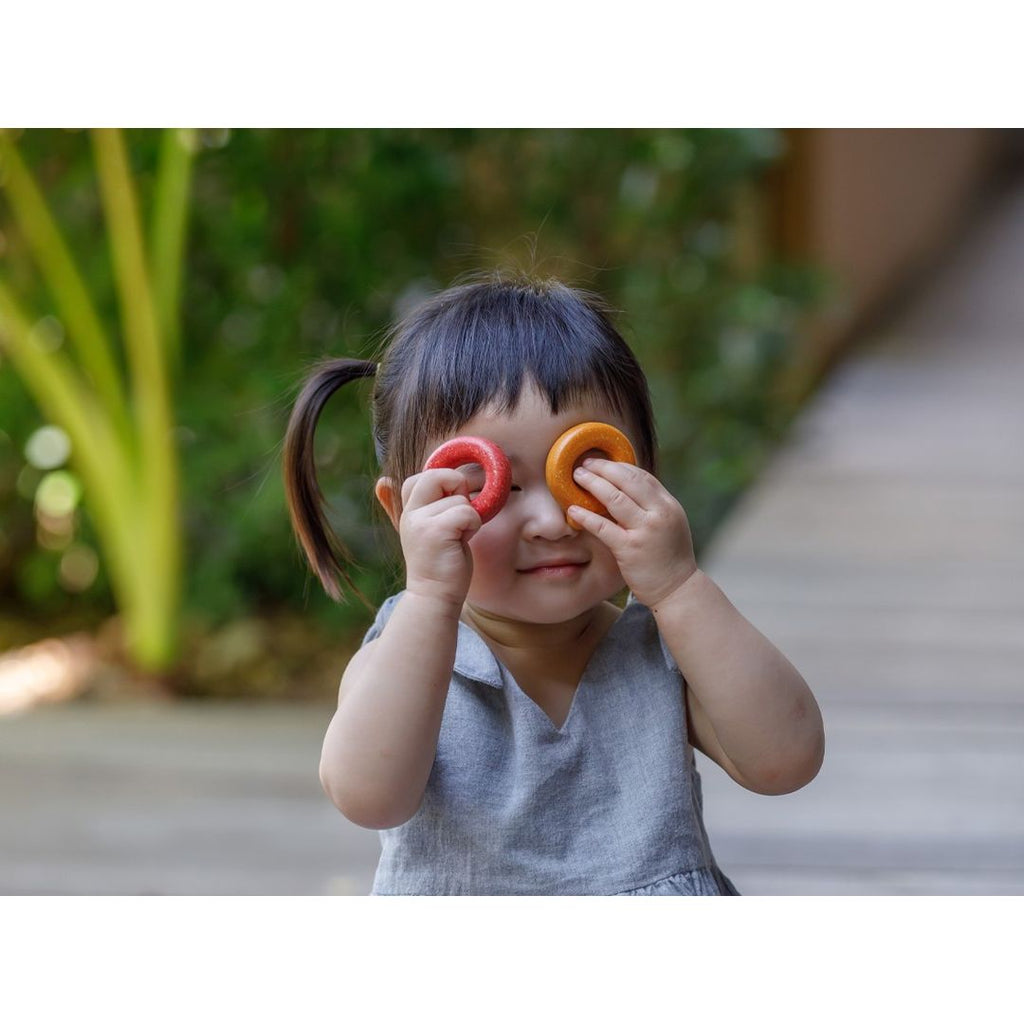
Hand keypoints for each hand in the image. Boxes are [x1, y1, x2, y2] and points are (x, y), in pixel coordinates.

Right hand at [398, 468, 481, 609]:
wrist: (434, 596)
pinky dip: (473, 525)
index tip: (448, 506)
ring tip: (457, 538)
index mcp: (408, 511)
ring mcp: (421, 522)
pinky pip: (467, 512)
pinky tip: (462, 541)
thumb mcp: (424, 530)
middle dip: (457, 487)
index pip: (422, 476)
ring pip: (460, 499)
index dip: (443, 483)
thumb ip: (416, 506)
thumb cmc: (439, 563)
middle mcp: (410, 514)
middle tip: (458, 515)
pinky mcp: (437, 531)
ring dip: (468, 517)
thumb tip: (383, 481)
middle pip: (436, 475)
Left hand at [569, 459, 697, 607]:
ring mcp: (645, 531)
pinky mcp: (630, 549)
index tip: (602, 462)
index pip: (642, 477)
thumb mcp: (669, 525)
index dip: (619, 467)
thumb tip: (626, 489)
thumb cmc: (669, 558)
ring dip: (593, 483)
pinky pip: (603, 526)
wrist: (678, 589)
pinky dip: (586, 515)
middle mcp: (659, 514)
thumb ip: (652, 507)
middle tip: (584, 464)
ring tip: (577, 477)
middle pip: (627, 481)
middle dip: (603, 468)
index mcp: (669, 505)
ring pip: (615, 498)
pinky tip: (573, 509)